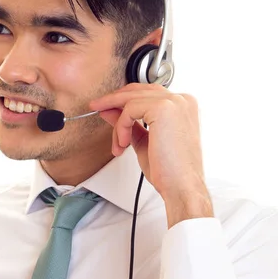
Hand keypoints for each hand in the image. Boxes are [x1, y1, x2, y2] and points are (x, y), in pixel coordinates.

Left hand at [89, 83, 212, 227]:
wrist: (182, 187)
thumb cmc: (169, 171)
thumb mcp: (143, 140)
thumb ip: (128, 122)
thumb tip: (109, 110)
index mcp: (182, 106)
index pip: (147, 93)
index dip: (124, 99)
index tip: (105, 106)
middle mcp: (181, 100)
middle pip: (138, 91)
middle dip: (113, 100)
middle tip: (96, 107)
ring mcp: (174, 102)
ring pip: (131, 100)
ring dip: (118, 123)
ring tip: (118, 144)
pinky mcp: (163, 108)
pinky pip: (129, 109)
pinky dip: (121, 126)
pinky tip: (123, 143)